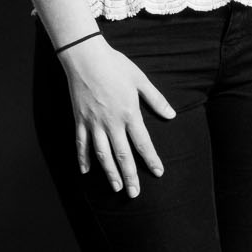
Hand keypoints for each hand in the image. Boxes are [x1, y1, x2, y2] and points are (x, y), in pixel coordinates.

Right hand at [59, 36, 175, 196]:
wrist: (85, 57)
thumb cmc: (116, 66)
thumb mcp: (141, 80)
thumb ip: (156, 100)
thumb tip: (172, 115)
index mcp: (129, 113)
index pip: (143, 143)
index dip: (151, 159)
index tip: (158, 172)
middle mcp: (111, 122)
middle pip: (122, 155)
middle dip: (130, 176)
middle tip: (134, 193)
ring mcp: (93, 123)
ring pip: (102, 154)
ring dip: (109, 173)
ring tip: (116, 188)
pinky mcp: (79, 120)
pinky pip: (81, 144)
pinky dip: (83, 159)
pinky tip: (87, 172)